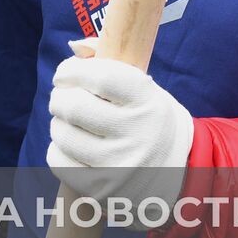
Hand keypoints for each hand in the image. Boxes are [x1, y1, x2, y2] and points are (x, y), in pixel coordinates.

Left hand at [46, 37, 192, 228]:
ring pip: (62, 133)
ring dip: (58, 122)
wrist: (179, 175)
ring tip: (71, 122)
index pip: (100, 76)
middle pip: (74, 106)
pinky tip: (73, 146)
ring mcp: (119, 166)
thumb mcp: (145, 90)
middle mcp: (137, 135)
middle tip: (63, 96)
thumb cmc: (150, 122)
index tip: (66, 72)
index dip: (73, 69)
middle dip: (59, 96)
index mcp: (149, 102)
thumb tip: (76, 47)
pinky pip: (58, 160)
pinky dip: (58, 149)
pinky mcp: (102, 190)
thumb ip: (111, 65)